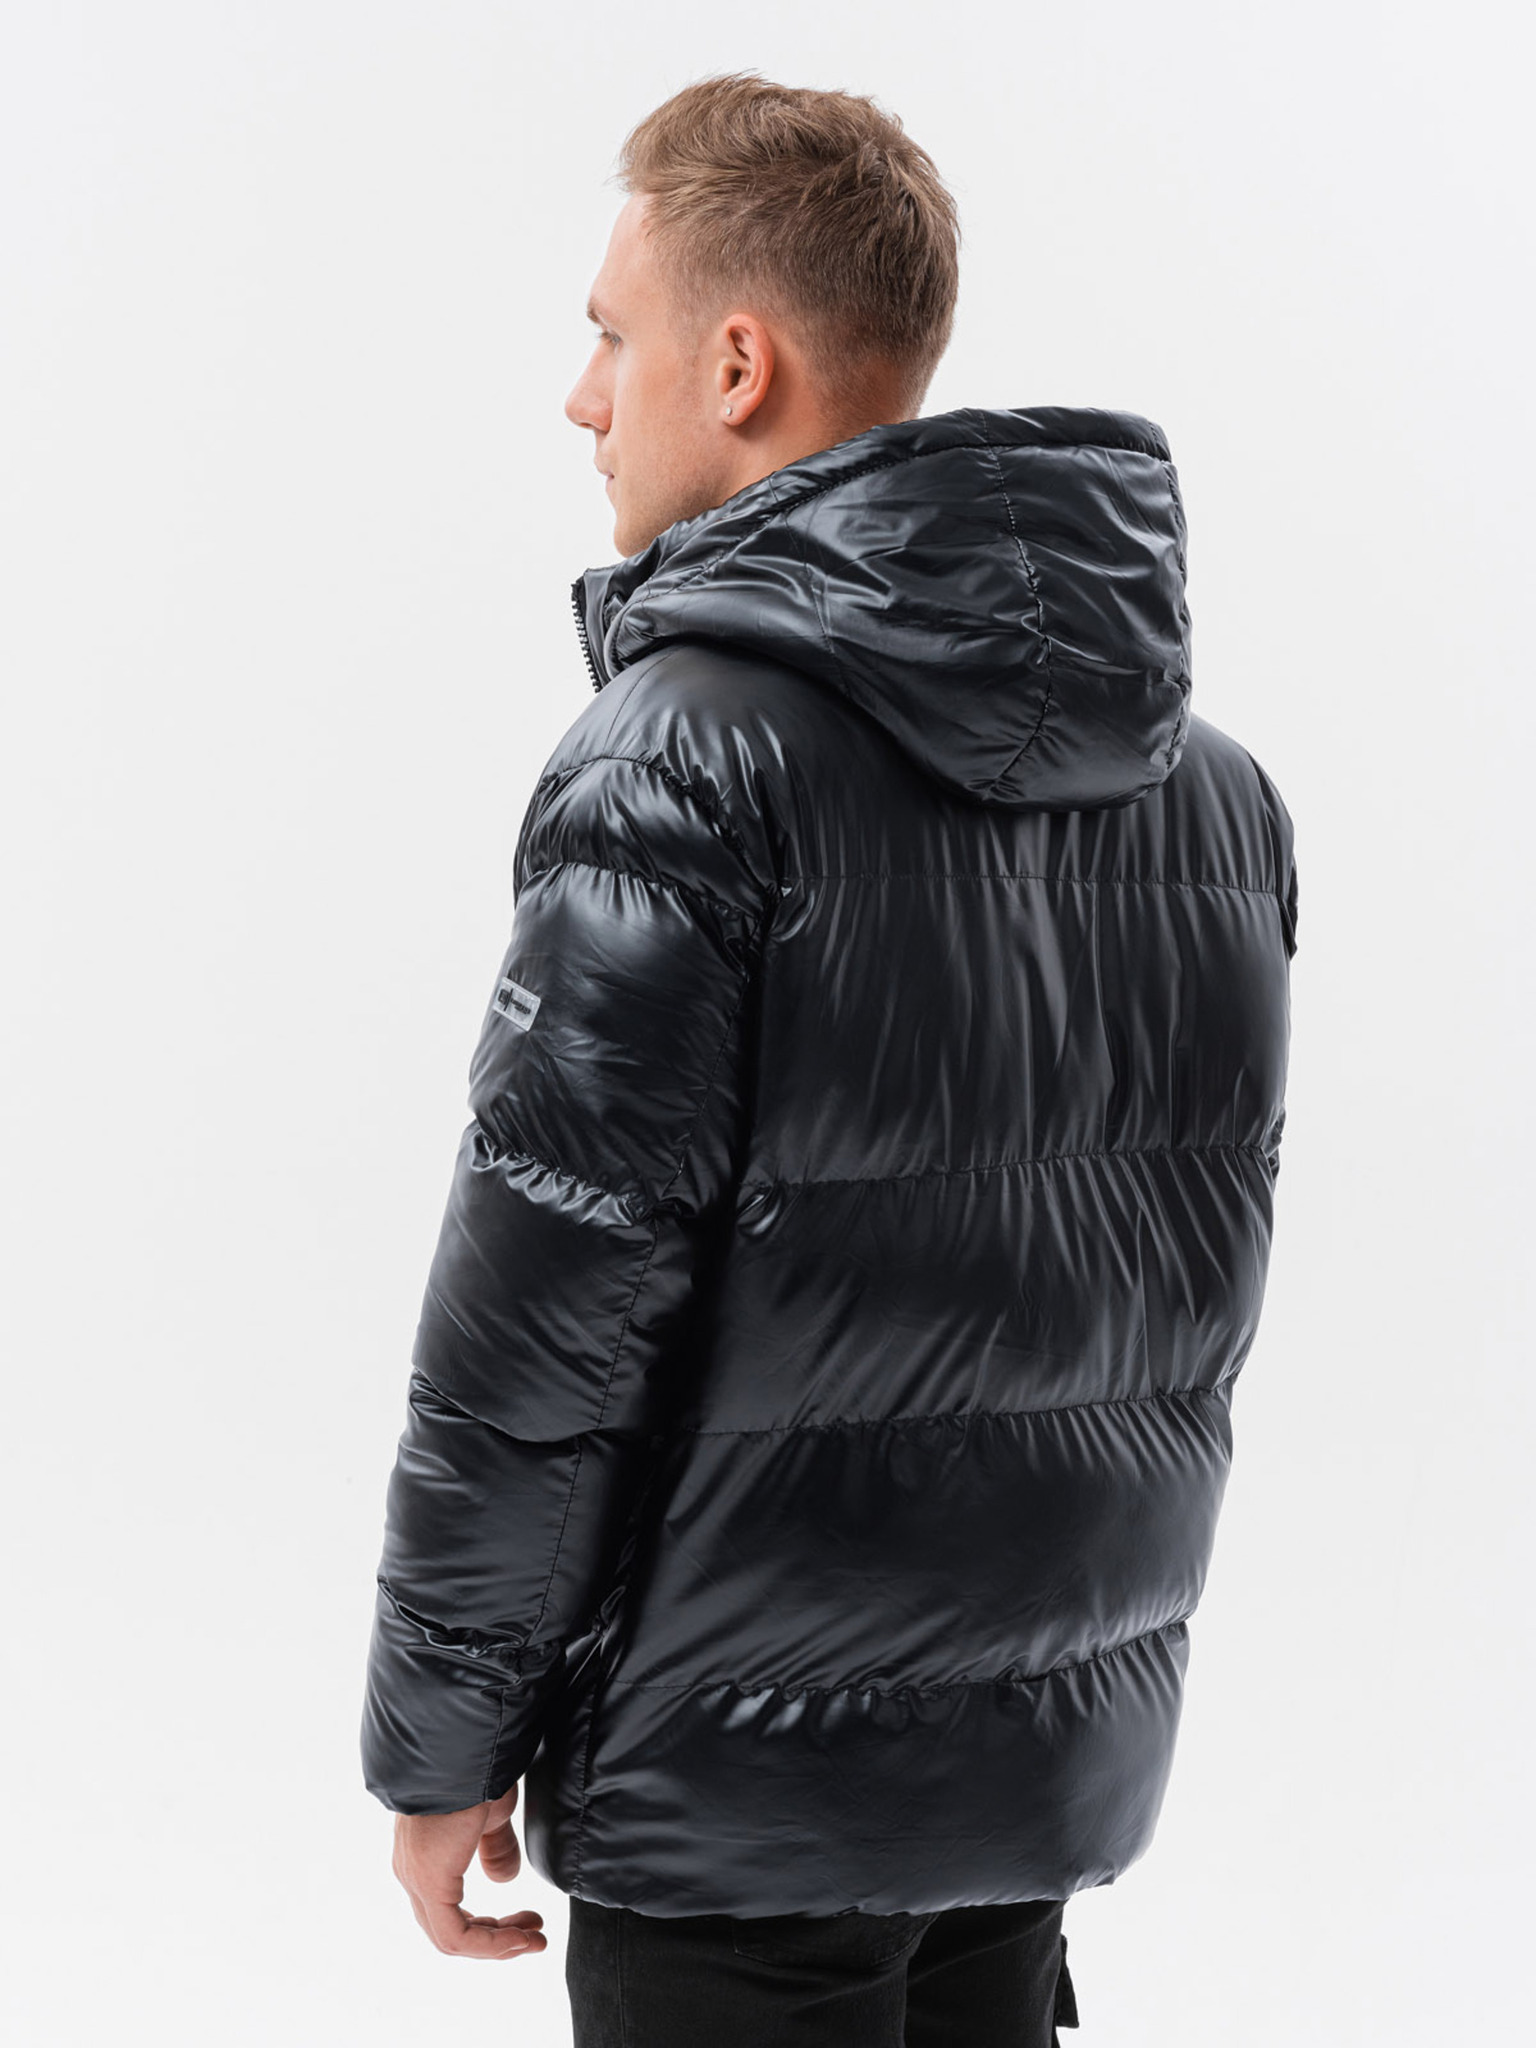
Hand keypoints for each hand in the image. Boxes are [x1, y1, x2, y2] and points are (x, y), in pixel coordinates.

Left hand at [391, 1783, 548, 1959]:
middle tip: (535, 1937)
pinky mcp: (428, 1882)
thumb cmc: (478, 1766)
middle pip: (451, 1929)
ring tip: (534, 1941)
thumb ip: (496, 1847)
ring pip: (451, 1937)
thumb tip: (503, 1879)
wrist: (463, 1746)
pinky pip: (454, 1935)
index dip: (490, 1926)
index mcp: (425, 1855)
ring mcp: (416, 1878)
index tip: (527, 1922)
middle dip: (498, 1939)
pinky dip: (488, 1944)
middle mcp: (413, 1871)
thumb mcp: (492, 1813)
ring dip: (497, 1945)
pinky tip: (518, 1938)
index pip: (451, 1912)